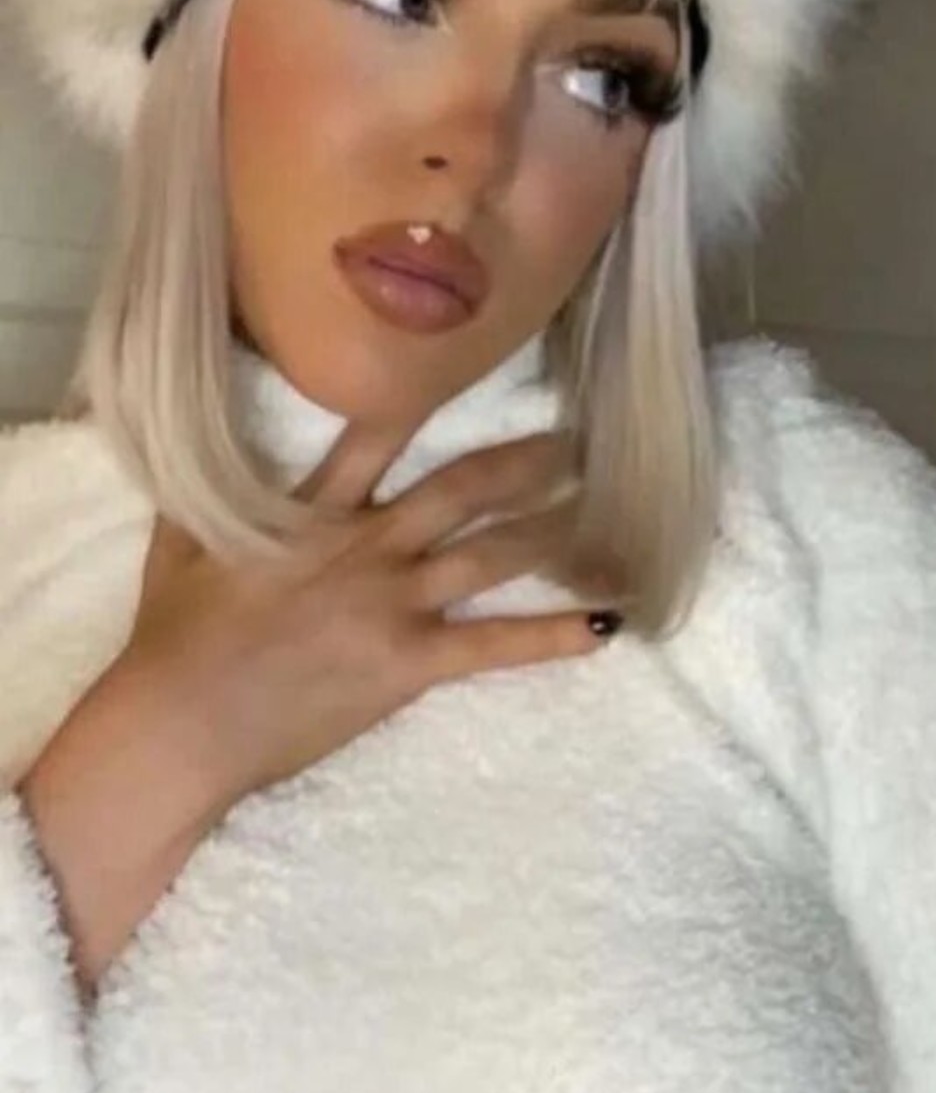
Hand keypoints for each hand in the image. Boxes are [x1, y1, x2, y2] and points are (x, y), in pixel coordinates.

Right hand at [120, 421, 623, 812]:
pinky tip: (606, 624)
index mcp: (311, 513)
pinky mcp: (408, 664)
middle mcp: (366, 546)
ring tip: (606, 511)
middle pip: (462, 490)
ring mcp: (392, 604)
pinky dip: (553, 636)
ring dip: (552, 530)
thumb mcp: (179, 546)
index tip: (474, 369)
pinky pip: (494, 647)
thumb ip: (201, 493)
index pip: (375, 435)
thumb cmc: (173, 638)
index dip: (427, 398)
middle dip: (524, 463)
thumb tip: (189, 447)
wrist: (180, 724)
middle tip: (577, 441)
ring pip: (491, 555)